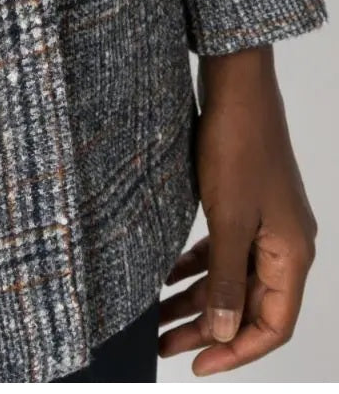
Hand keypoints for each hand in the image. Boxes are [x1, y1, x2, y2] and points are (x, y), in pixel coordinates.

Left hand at [159, 44, 316, 375]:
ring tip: (159, 318)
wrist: (236, 86)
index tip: (197, 364)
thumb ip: (224, 278)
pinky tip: (168, 276)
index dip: (237, 350)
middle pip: (249, 305)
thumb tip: (222, 332)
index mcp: (292, 254)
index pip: (272, 325)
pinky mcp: (245, 204)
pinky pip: (224, 250)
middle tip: (165, 344)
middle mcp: (284, 244)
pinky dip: (198, 266)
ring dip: (198, 299)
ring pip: (232, 277)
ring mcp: (265, 223)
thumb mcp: (228, 218)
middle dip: (208, 329)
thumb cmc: (238, 145)